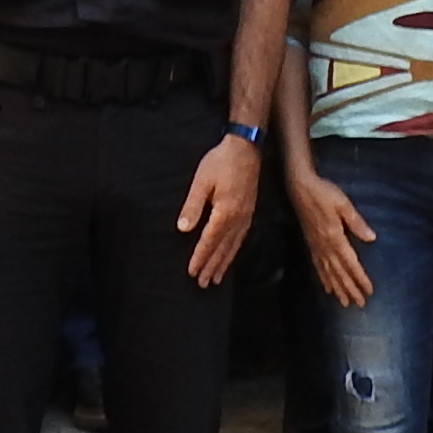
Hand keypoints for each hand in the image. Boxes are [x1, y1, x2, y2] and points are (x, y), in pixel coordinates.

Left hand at [182, 132, 262, 288]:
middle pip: (222, 249)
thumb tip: (183, 230)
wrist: (246, 148)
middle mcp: (237, 219)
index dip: (200, 258)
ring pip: (233, 246)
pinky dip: (234, 251)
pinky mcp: (249, 211)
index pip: (209, 242)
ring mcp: (246, 216)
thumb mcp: (201, 182)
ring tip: (216, 278)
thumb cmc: (220, 162)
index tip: (192, 272)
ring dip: (224, 263)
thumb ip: (192, 207)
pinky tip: (230, 255)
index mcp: (224, 213)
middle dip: (212, 267)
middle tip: (203, 284)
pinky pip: (241, 238)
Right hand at [289, 168, 374, 307]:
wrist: (299, 187)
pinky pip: (318, 266)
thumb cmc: (324, 192)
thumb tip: (371, 238)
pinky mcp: (310, 244)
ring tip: (345, 303)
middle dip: (350, 289)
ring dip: (337, 288)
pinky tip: (327, 287)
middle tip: (360, 304)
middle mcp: (325, 246)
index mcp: (335, 237)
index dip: (360, 278)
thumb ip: (356, 222)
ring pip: (328, 273)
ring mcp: (316, 247)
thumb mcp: (343, 204)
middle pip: (339, 272)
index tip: (369, 291)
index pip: (350, 263)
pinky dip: (323, 278)